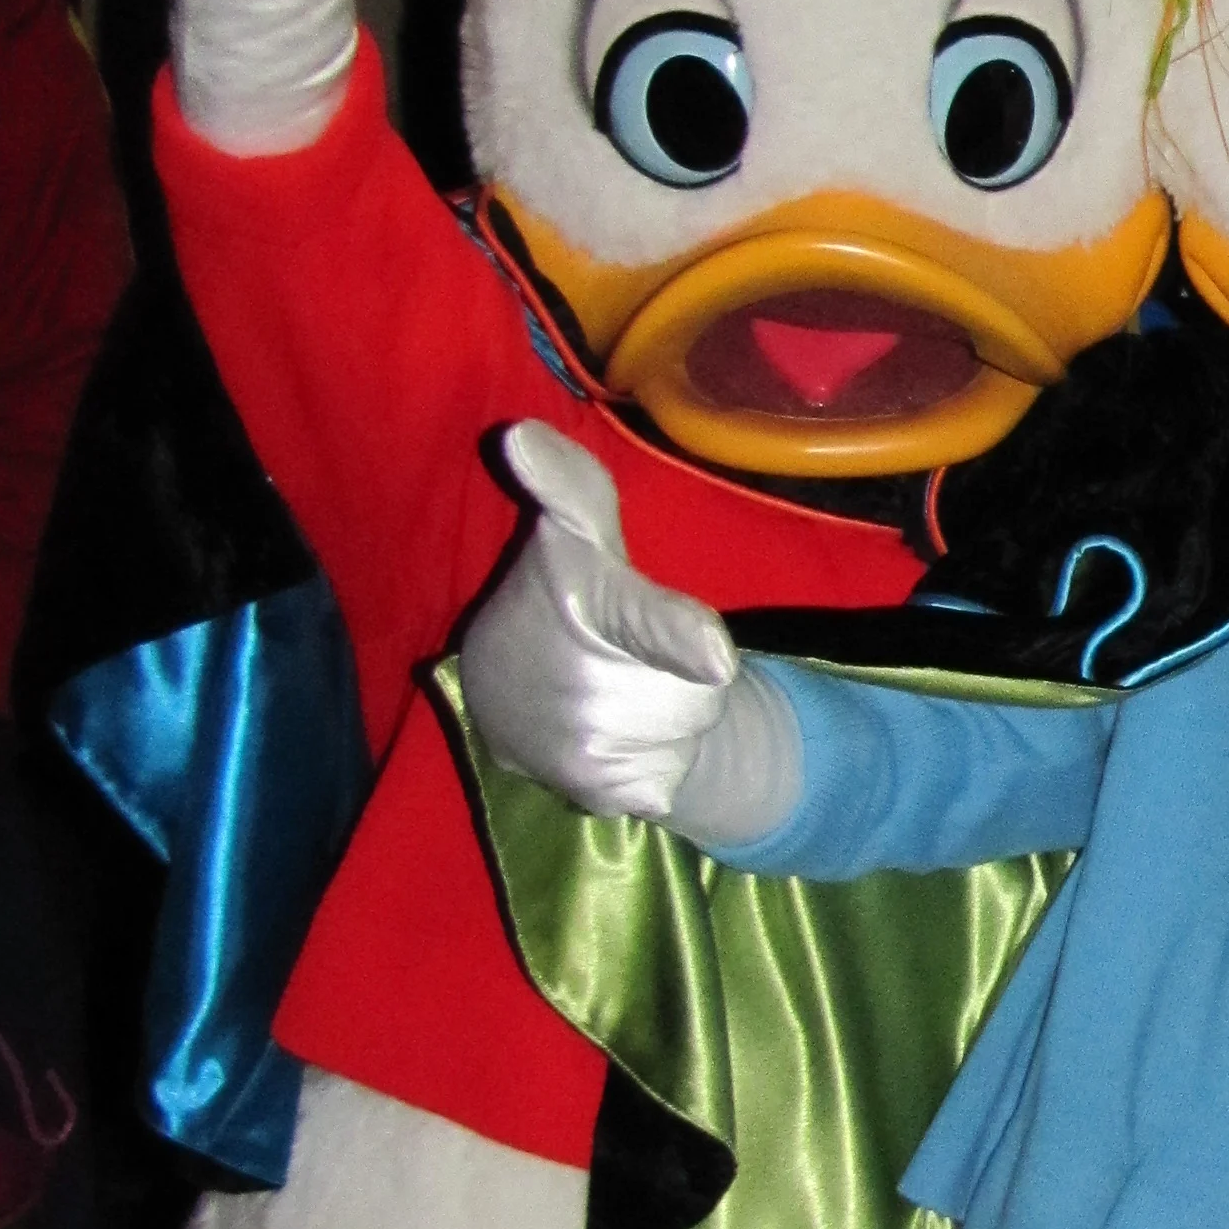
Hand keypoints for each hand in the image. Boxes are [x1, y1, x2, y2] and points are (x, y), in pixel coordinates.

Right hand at [459, 424, 794, 842]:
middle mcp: (575, 676)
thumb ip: (573, 487)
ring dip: (674, 715)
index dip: (679, 638)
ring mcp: (578, 741)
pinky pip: (672, 779)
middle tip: (629, 657)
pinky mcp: (590, 791)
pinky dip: (657, 767)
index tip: (717, 658)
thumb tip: (522, 437)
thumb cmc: (564, 600)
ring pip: (694, 726)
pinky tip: (615, 740)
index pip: (641, 619)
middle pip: (705, 683)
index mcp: (580, 594)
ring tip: (618, 696)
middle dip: (687, 670)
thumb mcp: (579, 536)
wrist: (511, 700)